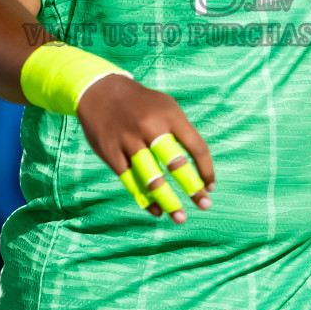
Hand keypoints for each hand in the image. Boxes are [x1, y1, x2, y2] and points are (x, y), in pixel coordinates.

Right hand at [75, 74, 214, 222]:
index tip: (210, 187)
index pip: (196, 146)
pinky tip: (157, 211)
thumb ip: (182, 133)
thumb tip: (198, 168)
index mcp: (169, 115)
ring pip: (152, 177)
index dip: (206, 170)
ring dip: (168, 201)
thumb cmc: (142, 104)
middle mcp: (150, 127)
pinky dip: (145, 199)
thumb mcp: (166, 107)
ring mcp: (129, 141)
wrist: (100, 91)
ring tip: (180, 218)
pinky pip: (131, 181)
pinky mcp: (111, 153)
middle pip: (175, 163)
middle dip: (192, 188)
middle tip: (204, 205)